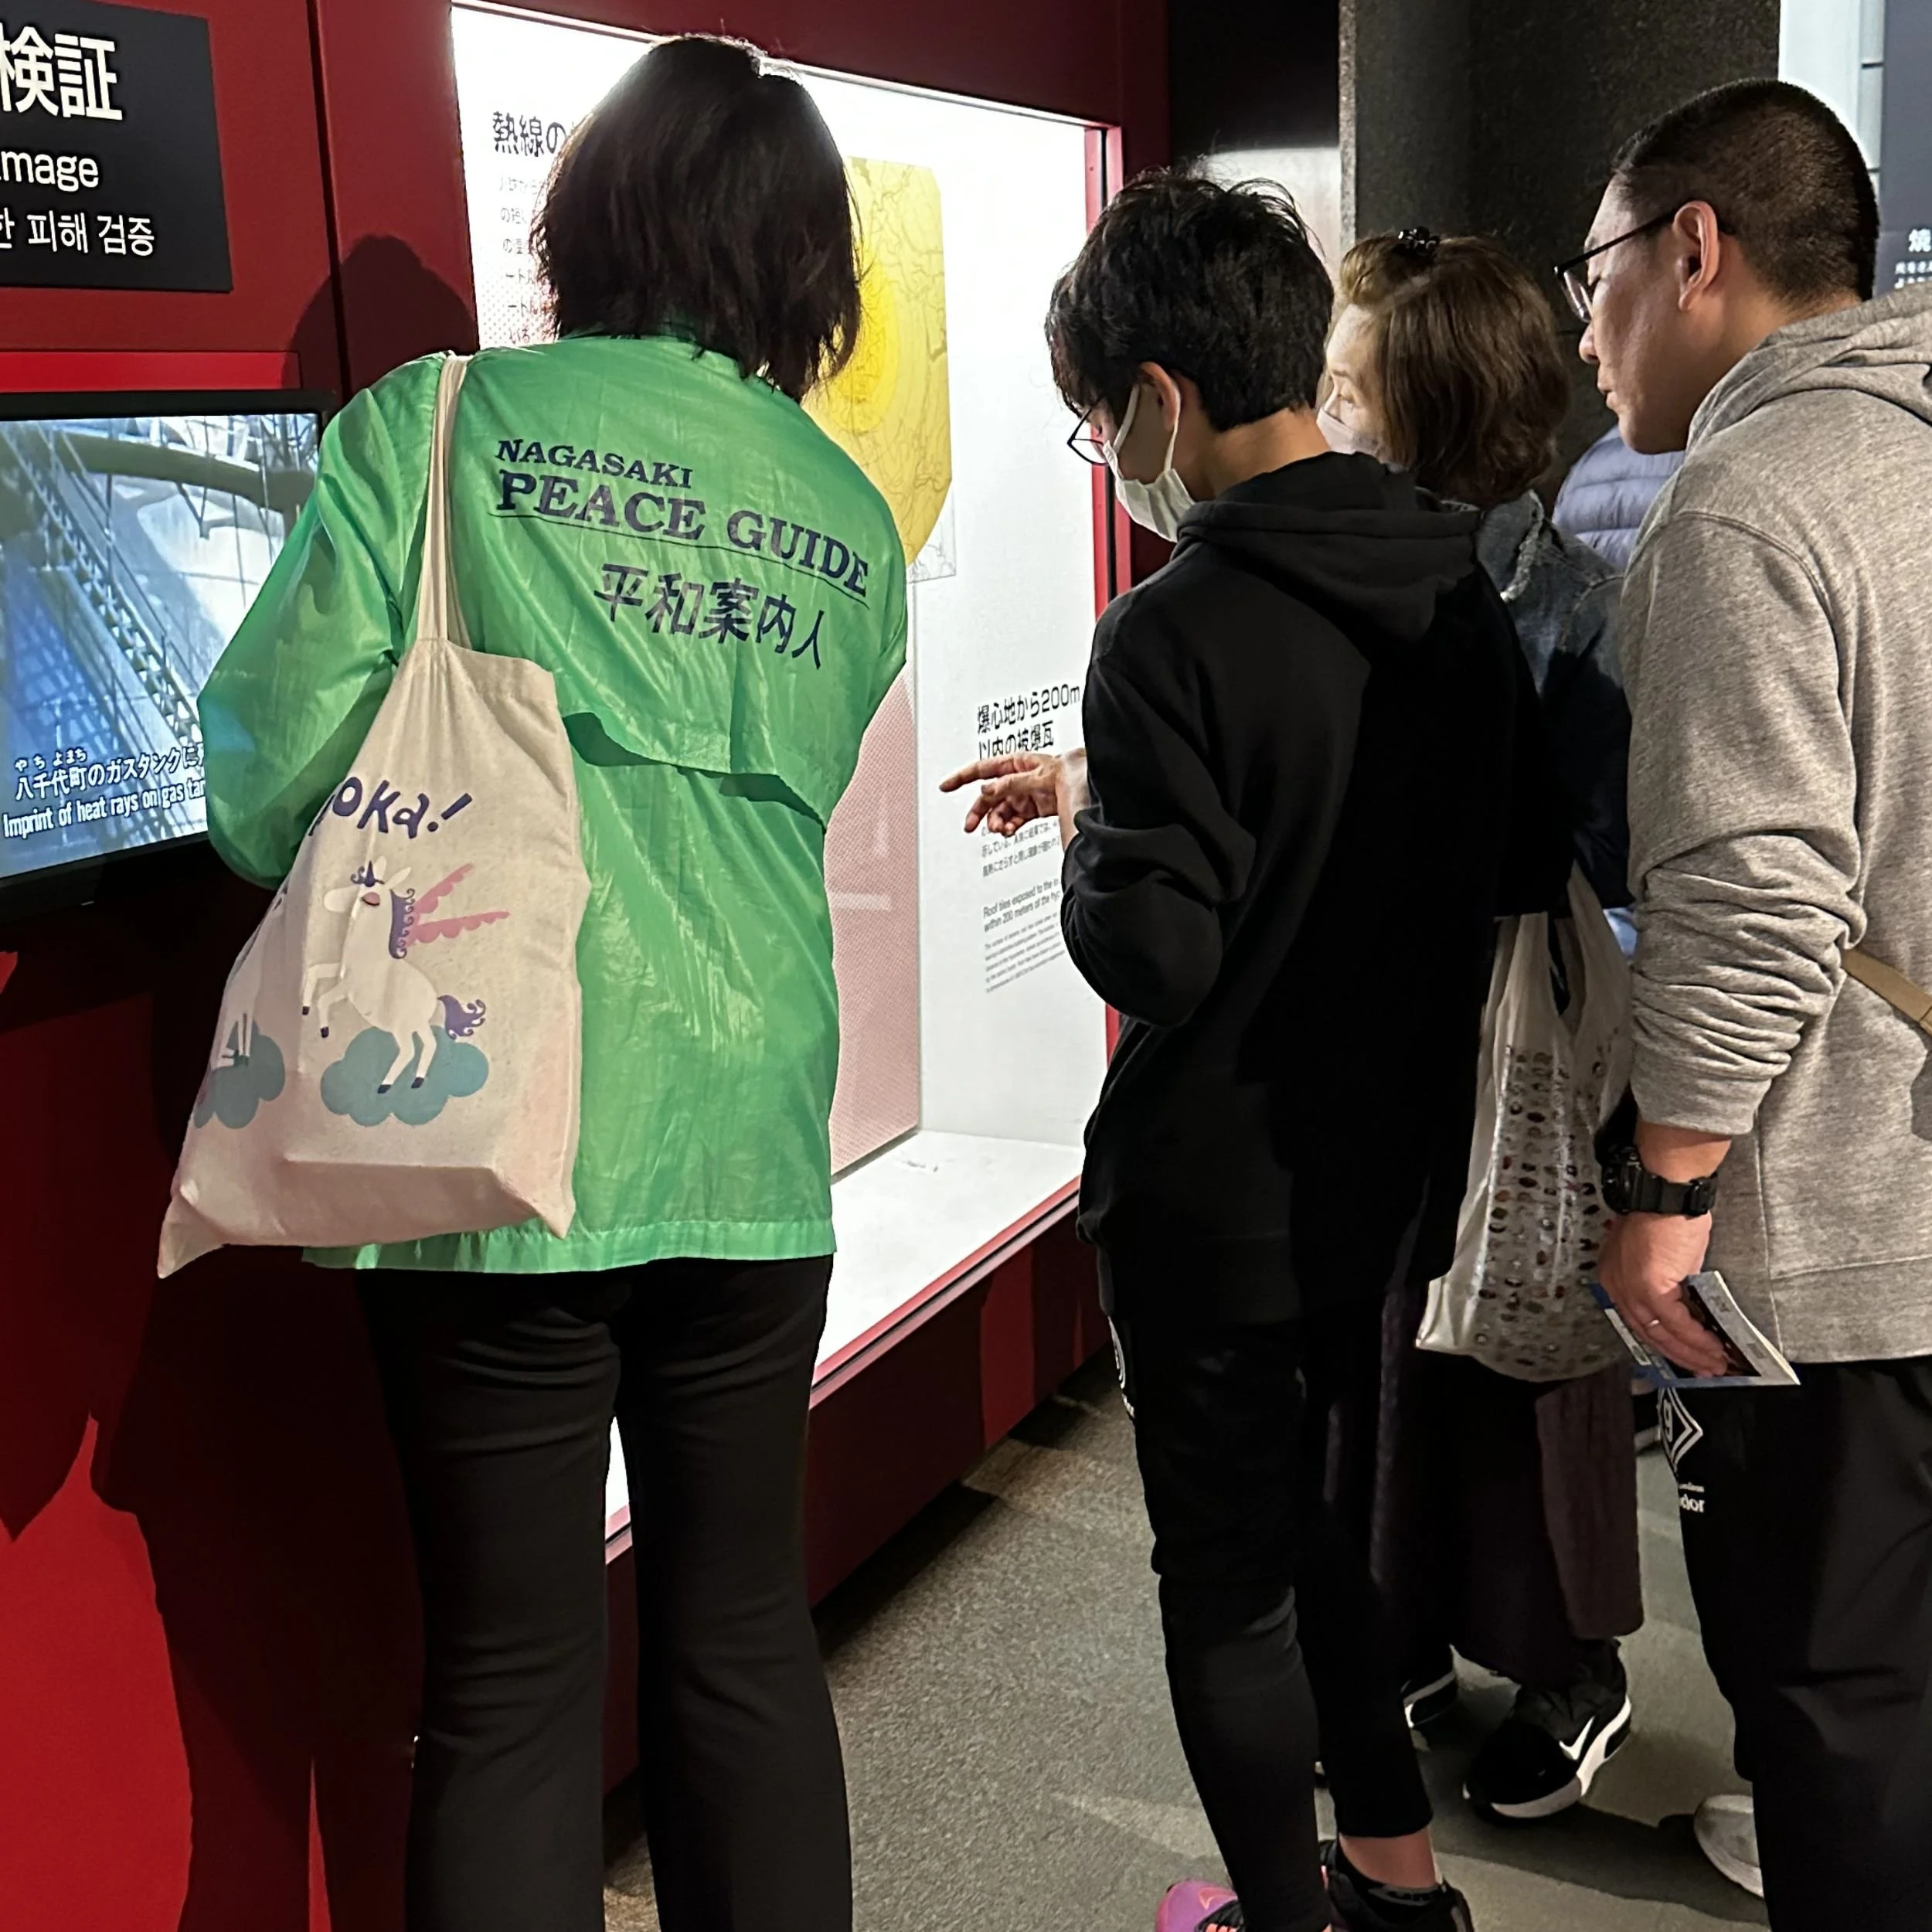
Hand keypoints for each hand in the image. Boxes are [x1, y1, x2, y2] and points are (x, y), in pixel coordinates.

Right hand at [939, 752, 1082, 837]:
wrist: (1086, 784)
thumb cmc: (1067, 772)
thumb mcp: (1035, 777)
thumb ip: (1009, 784)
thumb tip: (986, 790)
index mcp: (1014, 764)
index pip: (981, 769)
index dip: (961, 777)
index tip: (945, 785)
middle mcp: (1016, 779)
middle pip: (988, 796)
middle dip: (978, 812)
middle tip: (969, 826)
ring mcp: (1023, 794)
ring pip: (1000, 811)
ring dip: (996, 822)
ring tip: (1001, 830)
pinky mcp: (1032, 808)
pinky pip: (1013, 819)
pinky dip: (1009, 826)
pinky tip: (1010, 831)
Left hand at [1598, 1212, 1728, 1376]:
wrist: (1665, 1194)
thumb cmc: (1665, 1215)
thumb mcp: (1661, 1255)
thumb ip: (1666, 1280)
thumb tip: (1685, 1302)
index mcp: (1615, 1278)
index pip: (1638, 1320)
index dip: (1663, 1342)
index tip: (1683, 1356)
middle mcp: (1617, 1287)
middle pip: (1648, 1332)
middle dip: (1680, 1355)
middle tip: (1705, 1369)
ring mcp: (1632, 1290)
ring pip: (1662, 1334)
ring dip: (1692, 1353)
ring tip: (1716, 1365)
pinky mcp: (1651, 1289)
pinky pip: (1676, 1323)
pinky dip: (1696, 1339)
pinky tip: (1713, 1349)